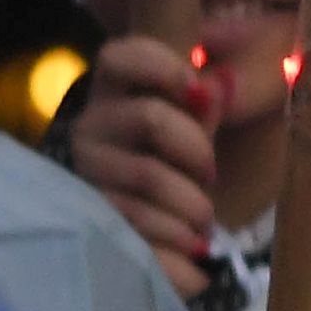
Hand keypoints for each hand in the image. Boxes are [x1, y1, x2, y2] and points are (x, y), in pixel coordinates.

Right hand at [62, 34, 225, 293]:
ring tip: (204, 222)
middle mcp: (91, 128)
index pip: (119, 57)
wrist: (160, 227)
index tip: (197, 92)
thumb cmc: (182, 160)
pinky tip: (193, 252)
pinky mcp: (93, 223)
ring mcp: (87, 175)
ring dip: (192, 206)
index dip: (159, 67)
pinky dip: (177, 244)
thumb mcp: (202, 127)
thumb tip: (222, 82)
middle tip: (211, 173)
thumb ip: (211, 103)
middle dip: (195, 148)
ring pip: (148, 178)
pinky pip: (140, 228)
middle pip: (150, 118)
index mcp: (115, 92)